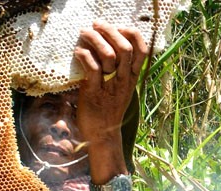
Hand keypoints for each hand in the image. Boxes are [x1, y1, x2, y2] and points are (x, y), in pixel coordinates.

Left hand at [73, 21, 147, 142]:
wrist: (102, 135)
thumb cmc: (108, 110)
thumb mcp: (120, 89)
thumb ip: (120, 71)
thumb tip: (108, 48)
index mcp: (132, 78)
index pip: (143, 51)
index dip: (133, 34)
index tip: (119, 28)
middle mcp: (124, 81)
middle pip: (125, 48)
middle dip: (110, 31)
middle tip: (96, 25)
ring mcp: (110, 87)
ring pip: (109, 55)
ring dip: (95, 40)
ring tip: (84, 34)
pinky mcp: (94, 93)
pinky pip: (92, 68)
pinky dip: (84, 55)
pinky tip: (77, 52)